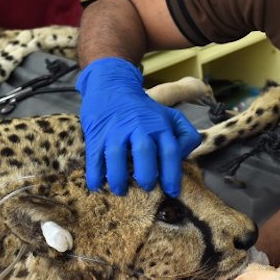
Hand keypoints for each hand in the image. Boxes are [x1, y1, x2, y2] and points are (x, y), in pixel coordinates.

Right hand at [76, 58, 201, 196]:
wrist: (112, 87)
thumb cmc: (145, 111)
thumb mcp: (170, 117)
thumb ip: (185, 136)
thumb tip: (184, 158)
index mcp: (160, 125)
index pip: (170, 151)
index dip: (172, 174)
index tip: (172, 192)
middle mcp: (139, 127)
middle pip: (144, 152)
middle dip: (147, 175)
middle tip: (146, 188)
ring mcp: (115, 130)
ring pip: (117, 155)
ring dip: (119, 178)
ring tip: (121, 190)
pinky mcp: (96, 134)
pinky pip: (94, 157)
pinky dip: (94, 174)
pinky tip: (96, 186)